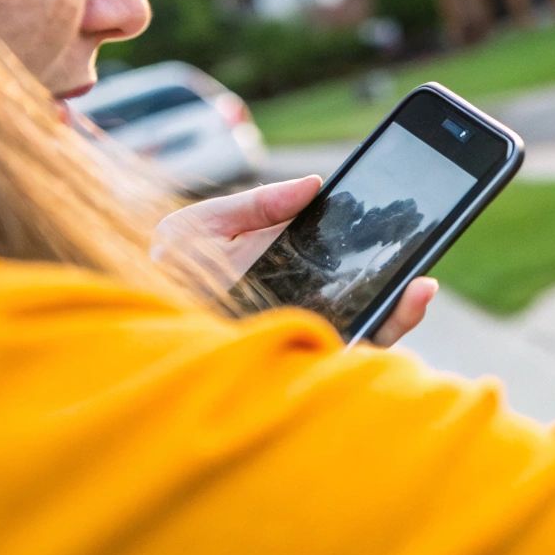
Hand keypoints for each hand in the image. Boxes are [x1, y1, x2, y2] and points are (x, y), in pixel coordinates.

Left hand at [155, 176, 440, 347]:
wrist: (124, 325)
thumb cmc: (154, 279)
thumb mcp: (203, 226)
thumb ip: (258, 204)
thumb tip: (314, 185)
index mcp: (281, 273)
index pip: (341, 258)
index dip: (375, 240)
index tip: (404, 210)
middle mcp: (297, 311)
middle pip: (365, 296)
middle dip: (404, 276)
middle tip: (429, 248)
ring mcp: (298, 343)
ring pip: (367, 330)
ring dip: (403, 309)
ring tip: (421, 284)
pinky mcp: (294, 370)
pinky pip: (346, 358)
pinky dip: (381, 334)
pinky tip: (399, 307)